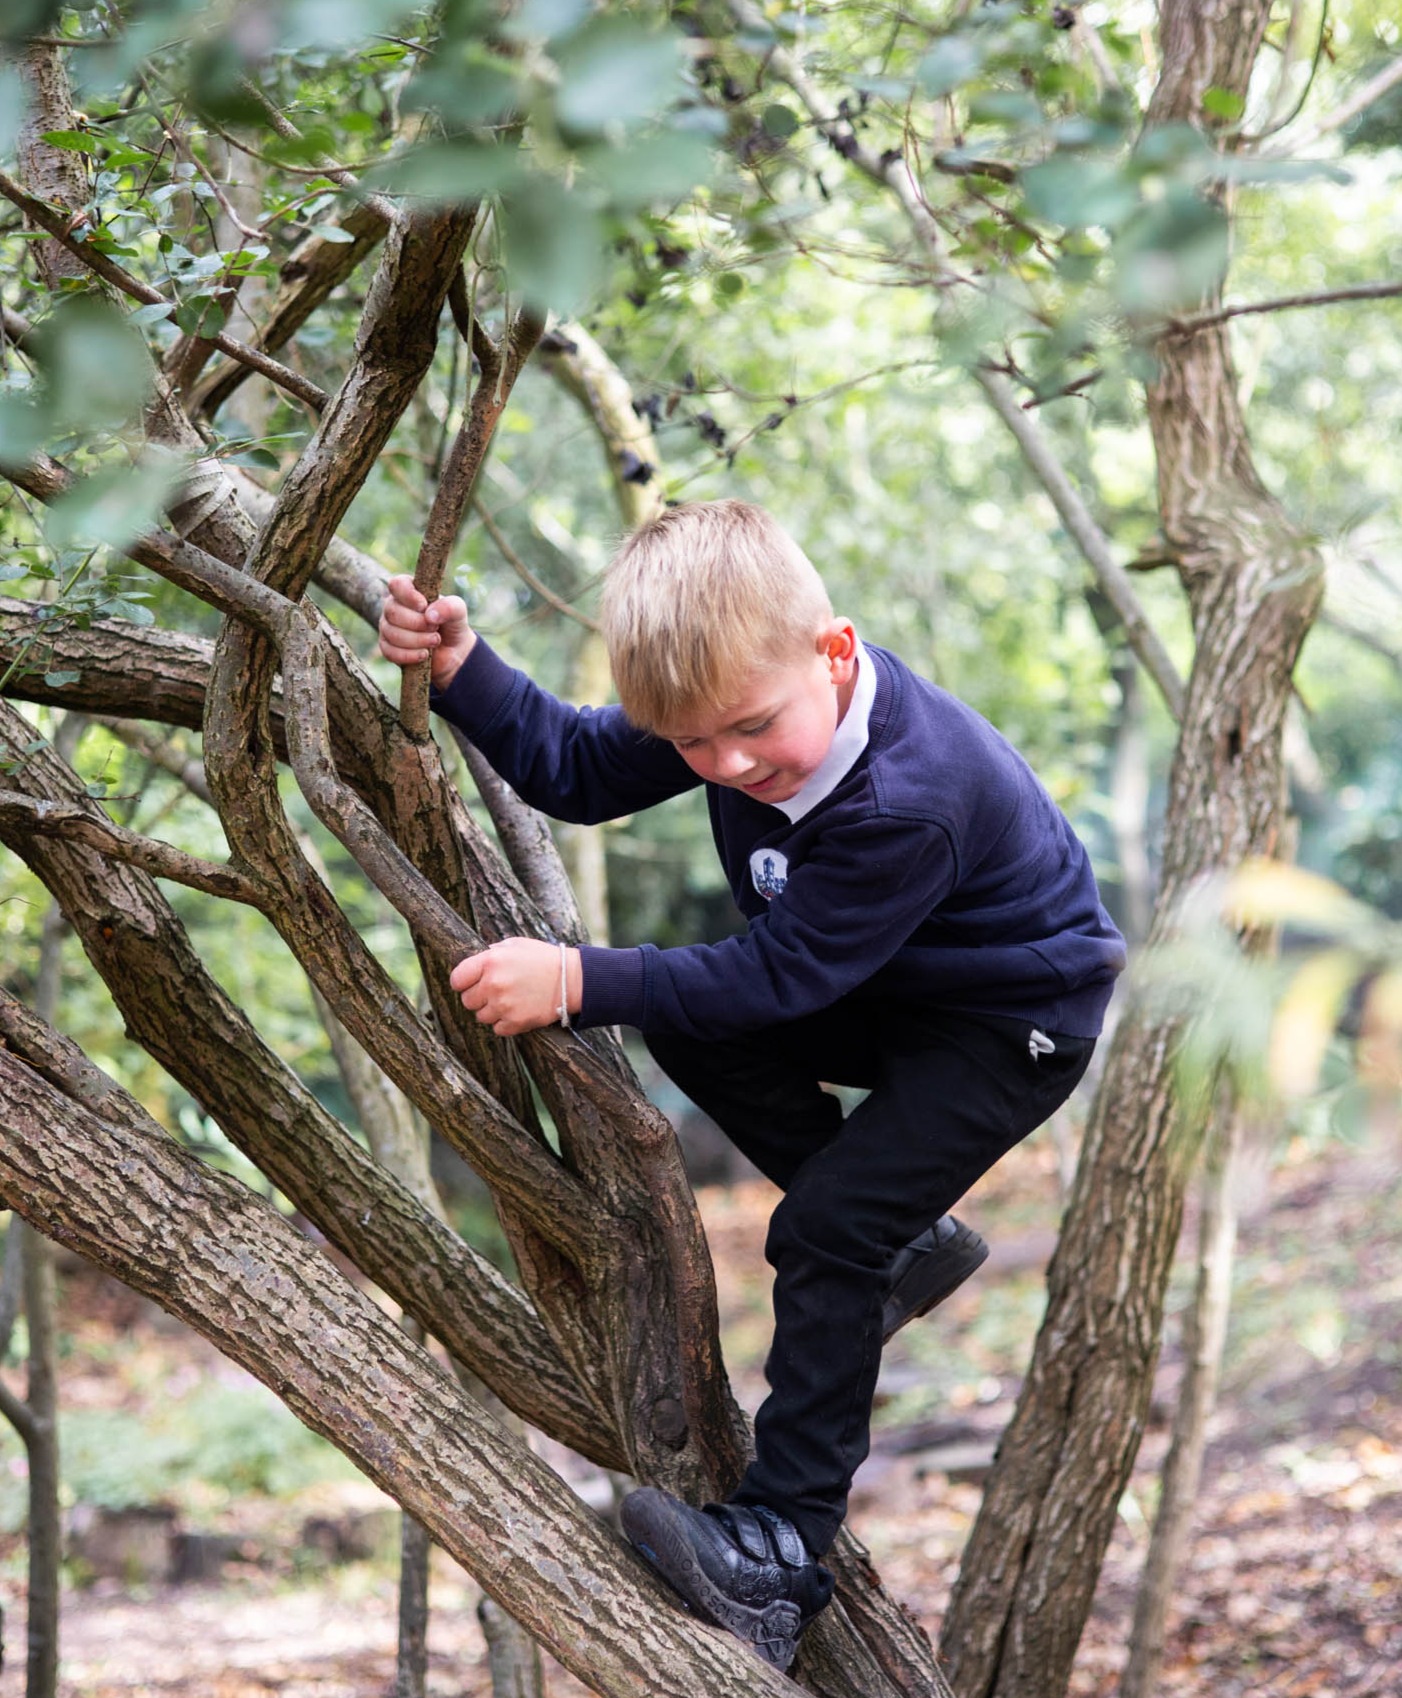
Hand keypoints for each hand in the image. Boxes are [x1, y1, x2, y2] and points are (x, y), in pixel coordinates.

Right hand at [378, 575, 476, 688]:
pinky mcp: (388, 648)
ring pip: (392, 634)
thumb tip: (429, 615)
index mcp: (408, 591)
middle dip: (418, 623)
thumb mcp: (458, 612)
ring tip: (435, 641)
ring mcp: (388, 627)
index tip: (424, 606)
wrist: (453, 651)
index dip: (409, 596)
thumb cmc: (452, 624)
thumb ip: (449, 607)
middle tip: (435, 628)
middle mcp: (394, 607)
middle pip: (393, 612)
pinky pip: (390, 652)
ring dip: (418, 640)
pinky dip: (410, 655)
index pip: (397, 585)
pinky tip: (424, 654)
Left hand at [450, 939, 581, 1036]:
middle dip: (479, 997)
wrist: (571, 979)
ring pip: (481, 1017)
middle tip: (495, 992)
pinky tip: (517, 1011)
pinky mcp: (515, 1022)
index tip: (471, 983)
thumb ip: (491, 952)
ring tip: (509, 1001)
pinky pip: (497, 1029)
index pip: (457, 979)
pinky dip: (505, 1023)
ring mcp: (503, 1005)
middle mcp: (493, 984)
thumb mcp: (515, 945)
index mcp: (490, 961)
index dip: (463, 982)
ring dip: (492, 1011)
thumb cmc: (543, 959)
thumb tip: (474, 963)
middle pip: (467, 1000)